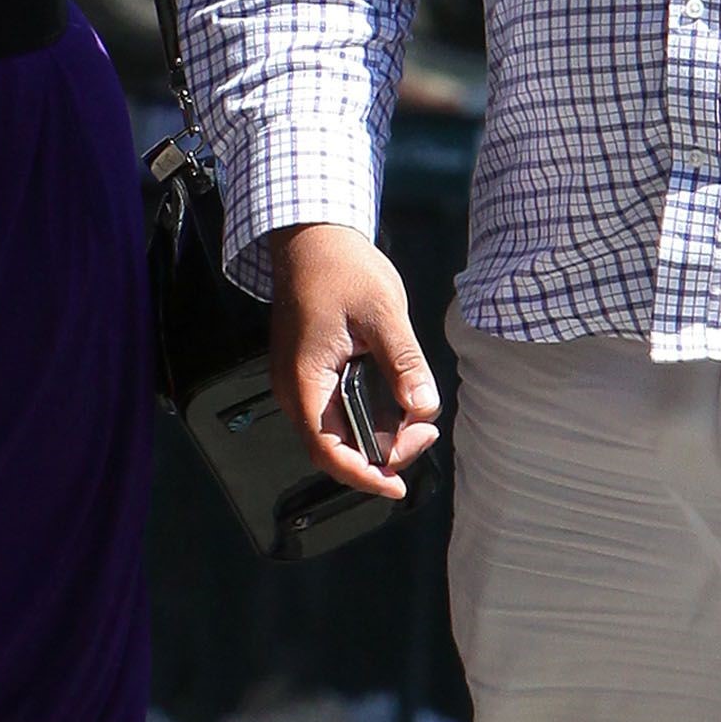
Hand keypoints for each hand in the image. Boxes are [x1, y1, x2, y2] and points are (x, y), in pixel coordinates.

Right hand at [270, 223, 441, 497]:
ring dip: (377, 435)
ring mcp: (300, 382)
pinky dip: (368, 418)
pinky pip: (336, 412)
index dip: (362, 475)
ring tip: (417, 418)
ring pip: (337, 433)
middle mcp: (295, 389)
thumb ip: (404, 364)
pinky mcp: (311, 373)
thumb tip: (424, 409)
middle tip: (425, 432)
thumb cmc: (341, 267)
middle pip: (334, 448)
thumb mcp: (383, 313)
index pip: (328, 450)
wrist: (312, 237)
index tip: (396, 484)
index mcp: (306, 380)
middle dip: (381, 453)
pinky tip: (398, 403)